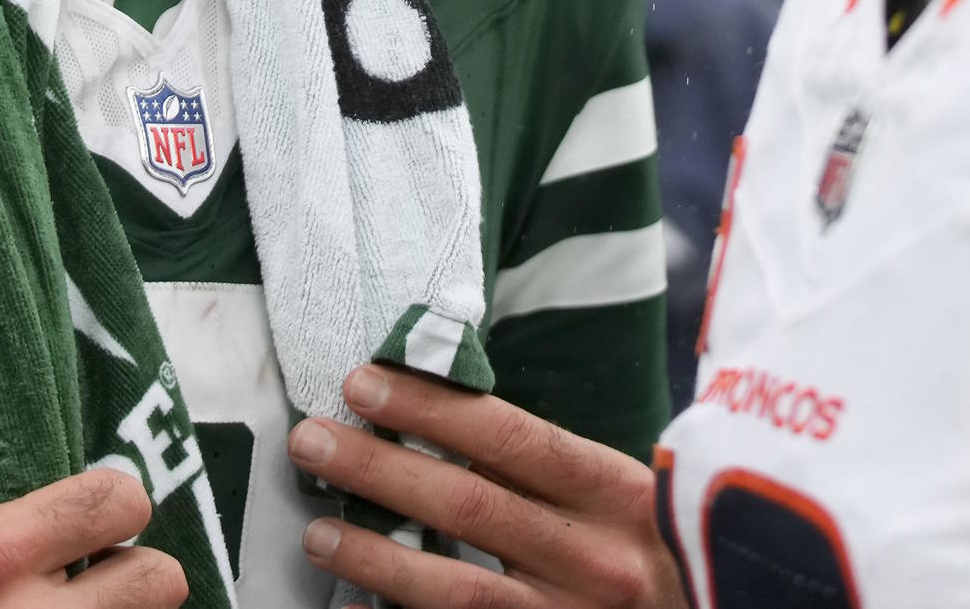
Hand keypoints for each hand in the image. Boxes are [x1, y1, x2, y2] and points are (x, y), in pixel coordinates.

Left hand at [285, 365, 683, 608]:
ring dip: (378, 557)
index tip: (365, 382)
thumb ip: (552, 467)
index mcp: (620, 496)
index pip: (514, 439)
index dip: (433, 410)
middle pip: (471, 506)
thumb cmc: (658, 553)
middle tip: (311, 439)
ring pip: (457, 591)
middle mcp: (599, 561)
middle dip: (380, 467)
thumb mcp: (626, 498)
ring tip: (318, 531)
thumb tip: (445, 416)